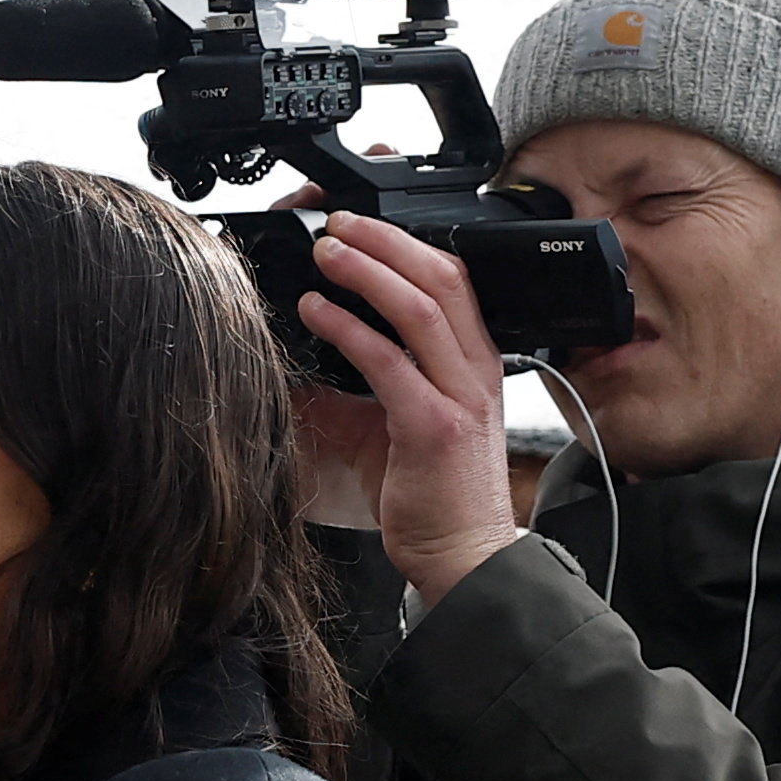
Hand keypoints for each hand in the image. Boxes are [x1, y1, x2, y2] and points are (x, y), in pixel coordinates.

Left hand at [288, 216, 523, 602]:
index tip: (364, 225)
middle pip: (441, 277)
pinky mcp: (433, 427)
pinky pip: (389, 363)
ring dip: (367, 270)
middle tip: (338, 223)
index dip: (410, 242)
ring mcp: (459, 397)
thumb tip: (306, 355)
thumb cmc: (434, 496)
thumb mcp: (400, 424)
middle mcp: (475, 371)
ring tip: (325, 252)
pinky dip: (347, 329)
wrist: (462, 557)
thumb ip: (367, 384)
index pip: (453, 281)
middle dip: (387, 240)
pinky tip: (315, 312)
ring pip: (420, 307)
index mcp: (474, 364)